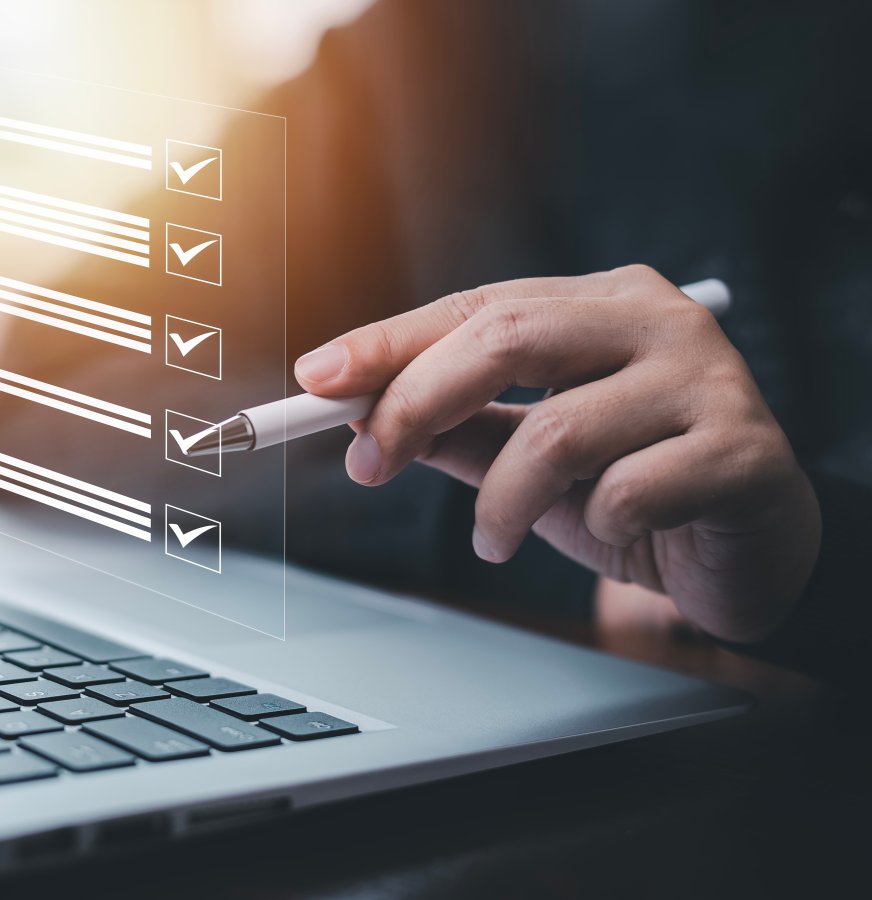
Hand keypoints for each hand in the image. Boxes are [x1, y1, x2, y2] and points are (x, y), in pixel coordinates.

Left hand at [294, 266, 820, 642]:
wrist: (749, 553)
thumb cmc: (633, 491)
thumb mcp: (528, 461)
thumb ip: (458, 431)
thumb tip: (359, 417)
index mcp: (603, 301)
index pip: (480, 306)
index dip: (391, 342)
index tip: (317, 380)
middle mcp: (657, 319)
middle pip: (510, 338)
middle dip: (416, 404)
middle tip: (368, 467)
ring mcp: (708, 376)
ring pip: (559, 429)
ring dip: (502, 502)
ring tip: (495, 540)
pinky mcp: (745, 448)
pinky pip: (629, 491)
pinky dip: (595, 527)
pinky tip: (612, 535)